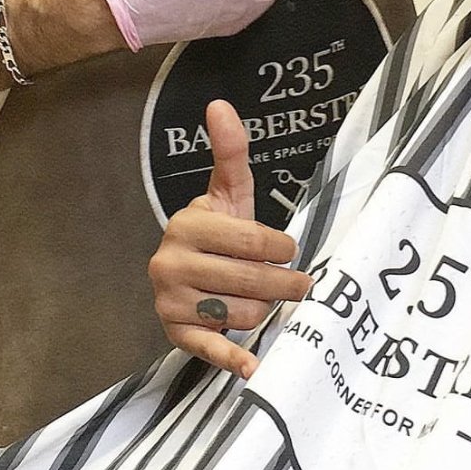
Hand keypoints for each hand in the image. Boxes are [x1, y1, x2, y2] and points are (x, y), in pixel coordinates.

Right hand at [148, 100, 312, 376]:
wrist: (190, 273)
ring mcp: (169, 302)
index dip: (278, 247)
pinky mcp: (174, 335)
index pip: (248, 239)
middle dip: (282, 283)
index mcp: (187, 224)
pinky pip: (210, 348)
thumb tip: (219, 103)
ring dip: (262, 309)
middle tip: (300, 283)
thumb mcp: (228, 192)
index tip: (289, 249)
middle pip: (248, 280)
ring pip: (241, 312)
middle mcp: (170, 263)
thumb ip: (230, 151)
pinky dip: (231, 358)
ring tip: (263, 299)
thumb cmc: (219, 230)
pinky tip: (252, 366)